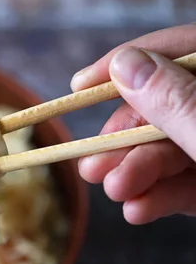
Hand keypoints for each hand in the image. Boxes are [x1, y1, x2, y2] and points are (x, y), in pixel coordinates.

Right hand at [71, 23, 195, 223]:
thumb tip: (125, 65)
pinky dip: (160, 198)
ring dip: (136, 174)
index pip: (170, 53)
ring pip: (168, 151)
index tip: (78, 86)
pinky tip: (139, 210)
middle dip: (124, 142)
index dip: (122, 66)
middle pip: (161, 110)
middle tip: (92, 166)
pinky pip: (185, 185)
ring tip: (118, 193)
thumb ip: (177, 102)